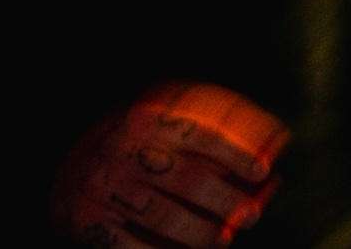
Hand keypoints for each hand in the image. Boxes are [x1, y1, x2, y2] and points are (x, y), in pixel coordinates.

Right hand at [54, 83, 285, 247]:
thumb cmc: (145, 139)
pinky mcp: (87, 220)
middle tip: (252, 215)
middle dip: (225, 200)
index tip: (264, 170)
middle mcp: (122, 147)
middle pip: (185, 179)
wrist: (70, 163)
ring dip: (200, 233)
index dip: (236, 152)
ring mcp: (102, 185)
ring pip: (163, 217)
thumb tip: (279, 141)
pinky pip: (130, 246)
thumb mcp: (176, 118)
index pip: (201, 132)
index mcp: (149, 115)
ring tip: (223, 239)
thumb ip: (226, 125)